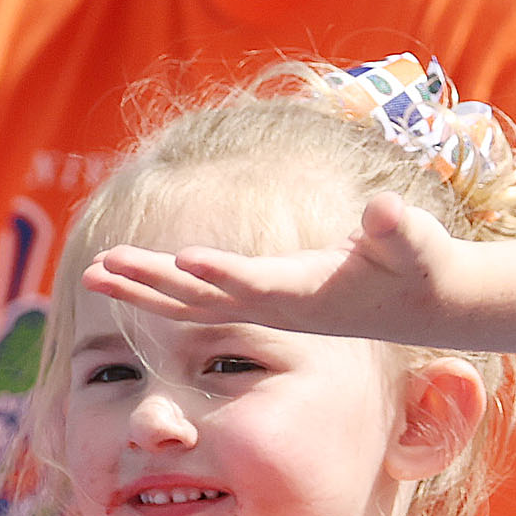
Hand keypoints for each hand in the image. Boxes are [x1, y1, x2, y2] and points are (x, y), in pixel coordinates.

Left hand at [84, 190, 459, 338]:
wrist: (426, 307)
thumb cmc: (420, 265)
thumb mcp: (417, 243)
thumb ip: (399, 228)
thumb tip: (387, 208)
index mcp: (309, 293)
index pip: (256, 283)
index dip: (222, 272)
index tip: (183, 260)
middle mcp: (278, 305)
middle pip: (202, 299)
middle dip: (150, 283)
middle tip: (97, 266)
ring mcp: (267, 305)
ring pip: (190, 303)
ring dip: (140, 289)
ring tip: (89, 273)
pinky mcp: (263, 299)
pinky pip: (199, 300)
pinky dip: (160, 289)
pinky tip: (130, 276)